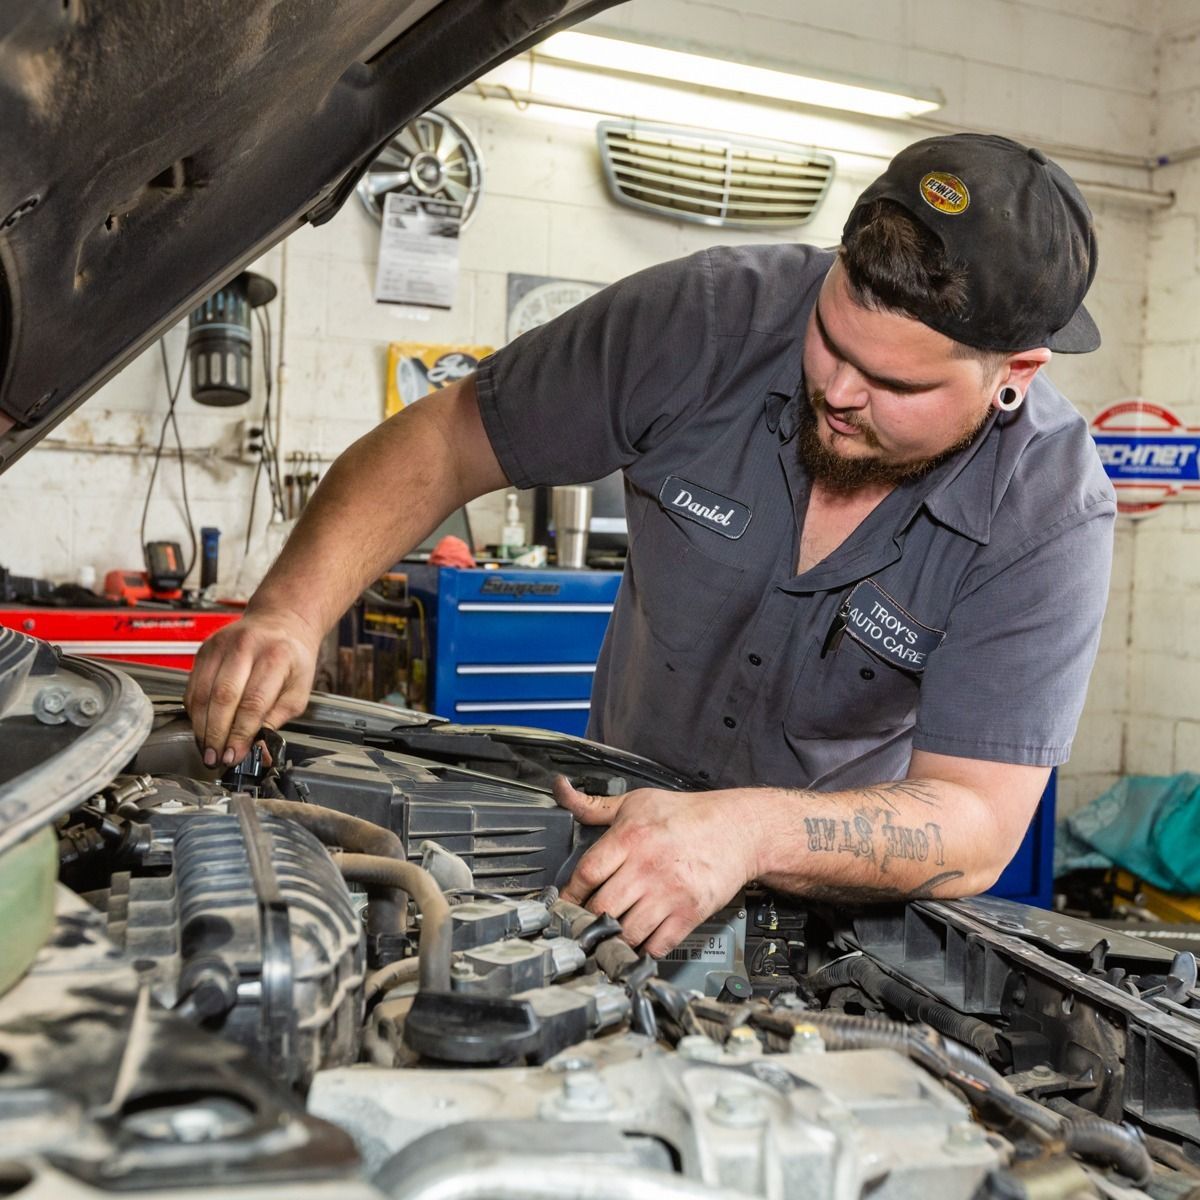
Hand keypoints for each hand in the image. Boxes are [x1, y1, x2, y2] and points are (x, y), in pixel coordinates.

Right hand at [184, 609, 319, 766]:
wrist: (281, 622)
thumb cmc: (292, 657)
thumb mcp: (299, 690)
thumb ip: (277, 721)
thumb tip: (261, 752)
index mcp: (276, 656)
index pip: (253, 702)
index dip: (240, 734)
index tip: (235, 756)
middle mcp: (246, 647)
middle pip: (223, 697)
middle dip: (216, 734)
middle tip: (215, 758)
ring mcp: (221, 646)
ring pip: (202, 693)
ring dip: (201, 727)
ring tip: (207, 749)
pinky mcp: (205, 649)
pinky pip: (193, 686)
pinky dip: (194, 712)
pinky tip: (201, 728)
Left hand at [554, 778, 761, 956]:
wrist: (737, 829)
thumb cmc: (686, 815)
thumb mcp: (636, 802)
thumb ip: (594, 805)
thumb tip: (561, 790)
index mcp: (630, 837)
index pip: (586, 873)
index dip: (569, 894)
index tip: (563, 905)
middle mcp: (647, 866)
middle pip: (602, 907)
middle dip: (587, 920)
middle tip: (580, 927)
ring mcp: (669, 893)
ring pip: (626, 931)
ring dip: (612, 939)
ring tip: (605, 938)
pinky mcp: (689, 913)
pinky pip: (656, 945)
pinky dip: (642, 950)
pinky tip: (635, 944)